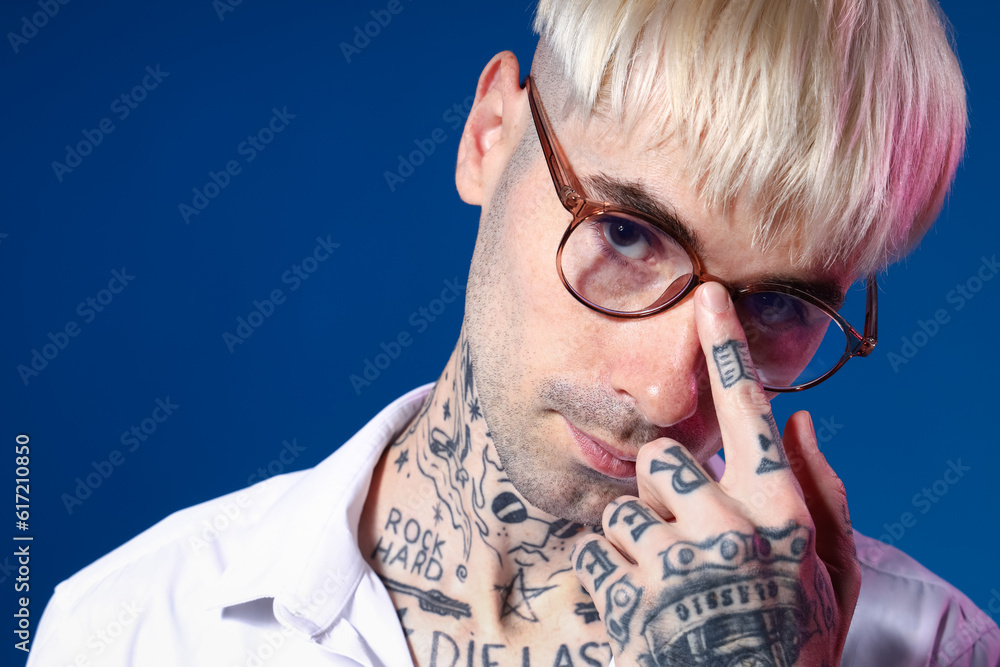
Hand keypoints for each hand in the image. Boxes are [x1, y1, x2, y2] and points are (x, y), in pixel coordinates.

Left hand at [571, 282, 860, 666]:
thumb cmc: (795, 643)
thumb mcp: (834, 577)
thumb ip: (823, 496)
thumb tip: (801, 423)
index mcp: (782, 516)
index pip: (750, 415)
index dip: (729, 352)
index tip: (708, 300)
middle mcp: (731, 530)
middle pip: (661, 462)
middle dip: (662, 496)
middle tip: (684, 539)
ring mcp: (679, 566)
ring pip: (620, 510)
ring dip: (634, 544)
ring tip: (667, 586)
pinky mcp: (634, 600)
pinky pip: (594, 555)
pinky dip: (609, 580)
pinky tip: (643, 607)